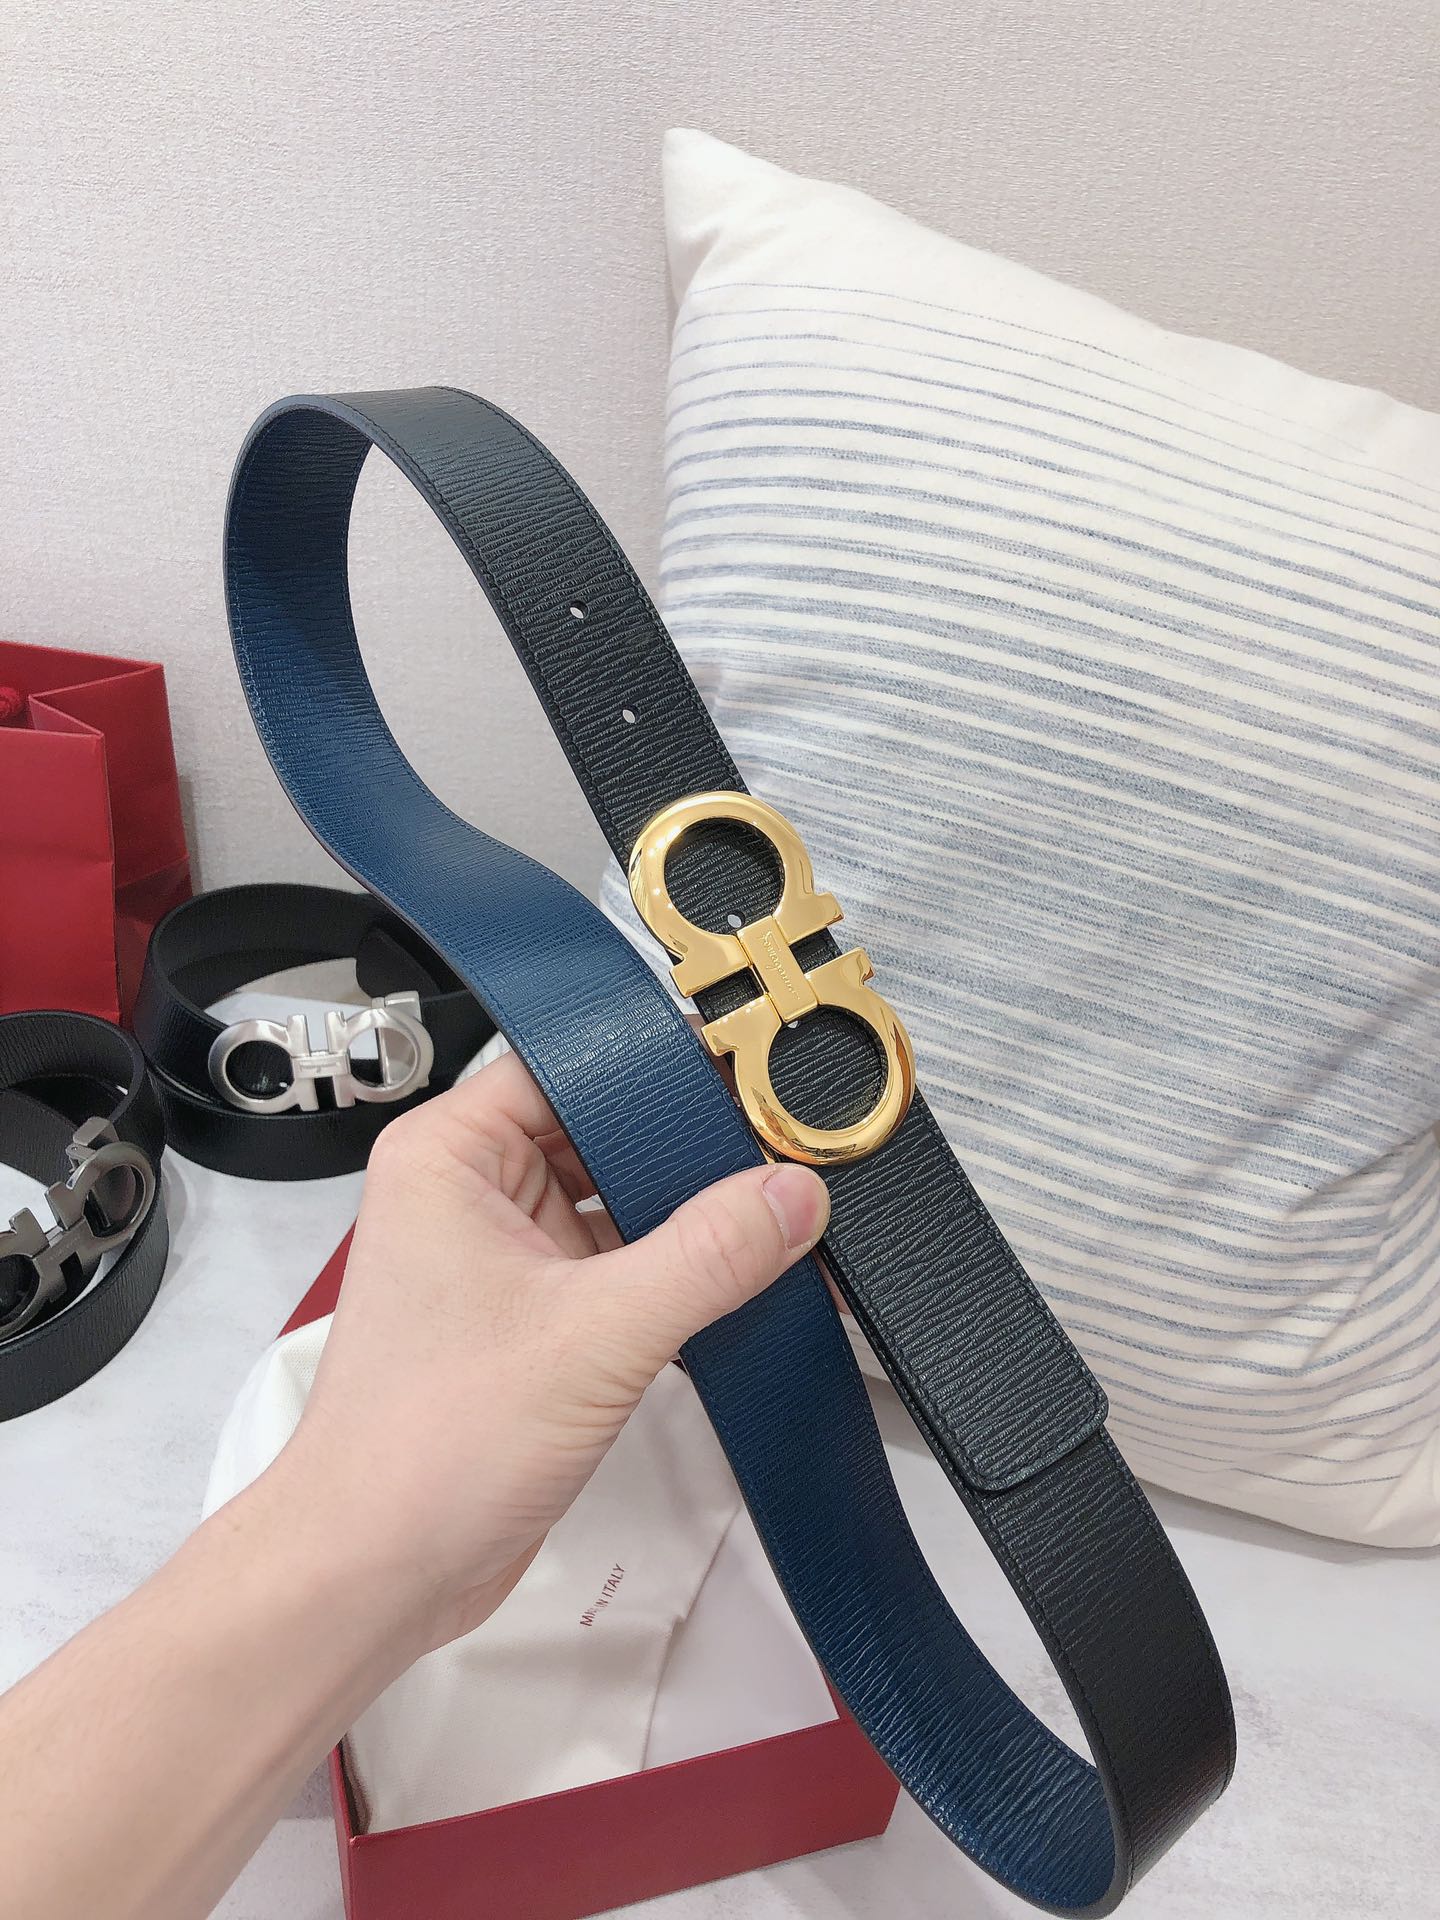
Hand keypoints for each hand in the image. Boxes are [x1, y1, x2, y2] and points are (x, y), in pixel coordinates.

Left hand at [263, 1048, 830, 1656]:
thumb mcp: (594, 1335)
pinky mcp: (532, 1323)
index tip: (751, 1073)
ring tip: (776, 1217)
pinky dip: (677, 1278)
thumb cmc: (420, 1451)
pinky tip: (744, 1283)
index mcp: (448, 1156)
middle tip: (784, 1150)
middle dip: (692, 1152)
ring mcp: (501, 1260)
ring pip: (619, 1205)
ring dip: (690, 1221)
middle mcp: (469, 1195)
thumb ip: (708, 1254)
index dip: (666, 1069)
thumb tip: (789, 1192)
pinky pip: (620, 1270)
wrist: (376, 1575)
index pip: (574, 1068)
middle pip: (605, 1134)